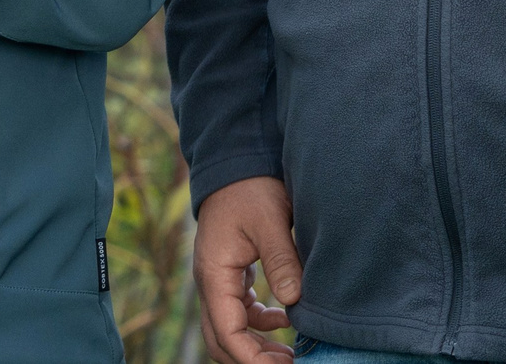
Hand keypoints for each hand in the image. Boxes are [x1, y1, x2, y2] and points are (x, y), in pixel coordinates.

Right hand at [193, 176, 301, 363]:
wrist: (236, 162)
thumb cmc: (251, 187)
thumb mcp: (270, 220)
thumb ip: (281, 259)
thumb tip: (294, 300)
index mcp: (214, 274)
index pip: (226, 332)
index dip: (250, 357)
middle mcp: (210, 282)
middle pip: (222, 338)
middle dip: (251, 358)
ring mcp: (218, 278)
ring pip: (229, 326)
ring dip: (255, 343)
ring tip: (289, 353)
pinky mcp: (230, 271)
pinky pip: (239, 309)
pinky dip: (259, 321)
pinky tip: (285, 319)